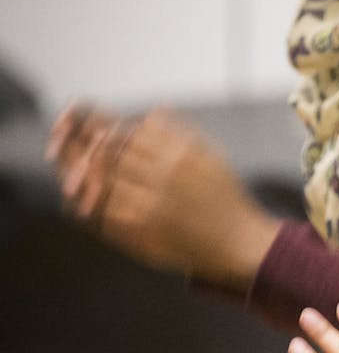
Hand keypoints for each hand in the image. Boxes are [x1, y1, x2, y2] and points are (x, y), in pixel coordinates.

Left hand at [50, 105, 279, 289]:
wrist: (237, 242)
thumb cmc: (224, 198)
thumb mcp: (211, 157)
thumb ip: (181, 132)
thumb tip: (154, 110)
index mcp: (182, 151)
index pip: (132, 130)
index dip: (110, 128)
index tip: (100, 130)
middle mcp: (166, 172)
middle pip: (114, 151)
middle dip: (95, 149)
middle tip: (87, 150)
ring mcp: (152, 199)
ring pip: (105, 177)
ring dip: (93, 174)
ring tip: (90, 175)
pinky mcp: (142, 226)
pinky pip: (106, 206)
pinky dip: (97, 200)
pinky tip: (99, 199)